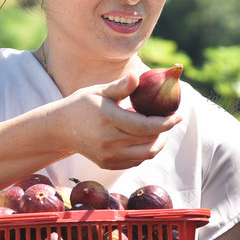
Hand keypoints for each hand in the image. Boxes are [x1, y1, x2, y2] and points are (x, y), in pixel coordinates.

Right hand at [54, 72, 180, 169]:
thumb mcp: (99, 91)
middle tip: (170, 120)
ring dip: (157, 143)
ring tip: (160, 131)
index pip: (146, 126)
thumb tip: (138, 76)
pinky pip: (135, 161)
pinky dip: (145, 152)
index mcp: (109, 119)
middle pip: (149, 141)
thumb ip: (121, 86)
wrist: (60, 128)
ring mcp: (108, 155)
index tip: (178, 115)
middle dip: (165, 131)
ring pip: (145, 155)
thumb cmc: (82, 104)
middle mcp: (109, 140)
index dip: (167, 122)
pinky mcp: (107, 163)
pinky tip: (145, 139)